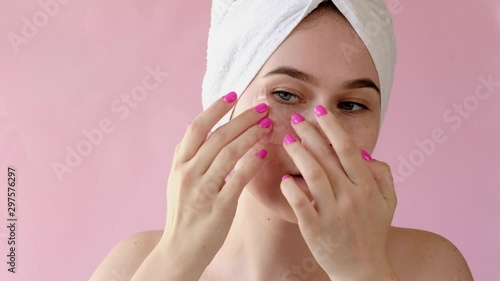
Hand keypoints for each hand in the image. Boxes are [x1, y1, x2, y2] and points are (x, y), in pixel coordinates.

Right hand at [159, 91, 271, 275]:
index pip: (197, 127)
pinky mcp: (218, 207)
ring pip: (229, 153)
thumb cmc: (184, 213)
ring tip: (268, 126)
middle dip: (243, 119)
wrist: (179, 249)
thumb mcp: (179, 181)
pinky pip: (238, 179)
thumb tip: (206, 132)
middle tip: (263, 109)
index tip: (233, 95)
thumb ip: (191, 157)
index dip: (215, 109)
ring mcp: (202, 190)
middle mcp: (188, 173)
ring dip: (251, 136)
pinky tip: (263, 151)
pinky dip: (252, 163)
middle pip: (218, 136)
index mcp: (179, 164)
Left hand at [280, 105, 397, 279]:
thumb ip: (382, 174)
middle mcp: (351, 196)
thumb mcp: (388, 203)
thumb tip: (365, 153)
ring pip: (312, 174)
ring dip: (298, 153)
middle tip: (296, 119)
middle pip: (326, 157)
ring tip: (287, 140)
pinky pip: (299, 203)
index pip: (348, 149)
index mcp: (367, 187)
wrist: (363, 269)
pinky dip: (290, 188)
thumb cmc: (373, 232)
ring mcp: (332, 213)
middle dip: (309, 133)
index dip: (332, 127)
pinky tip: (284, 179)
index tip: (320, 111)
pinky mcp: (315, 228)